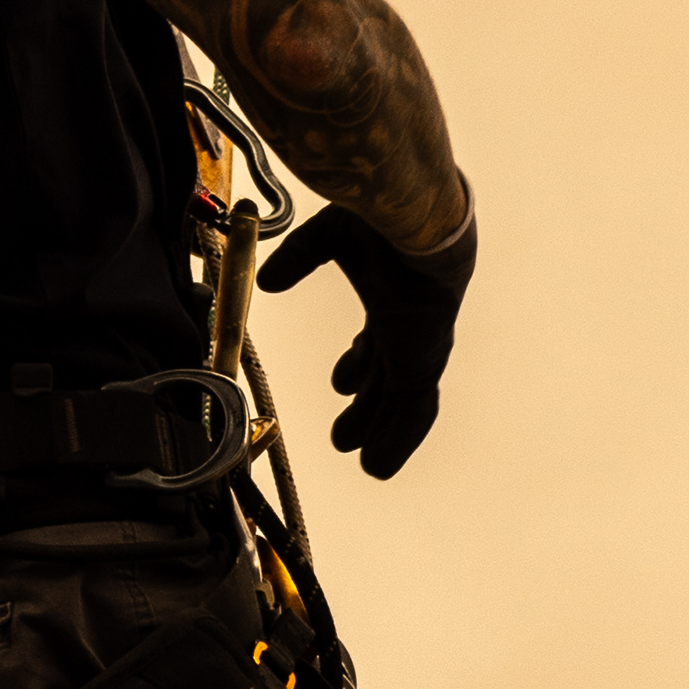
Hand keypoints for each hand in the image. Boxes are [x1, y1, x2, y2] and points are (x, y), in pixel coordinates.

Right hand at [256, 197, 476, 477]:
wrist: (416, 227)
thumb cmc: (381, 222)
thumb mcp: (327, 239)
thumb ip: (299, 259)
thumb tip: (268, 279)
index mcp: (391, 302)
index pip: (375, 345)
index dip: (358, 366)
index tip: (343, 384)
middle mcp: (407, 332)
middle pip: (385, 381)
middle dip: (367, 409)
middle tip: (345, 435)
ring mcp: (417, 353)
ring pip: (398, 405)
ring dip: (379, 432)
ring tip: (363, 460)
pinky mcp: (420, 368)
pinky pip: (411, 417)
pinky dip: (396, 444)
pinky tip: (378, 466)